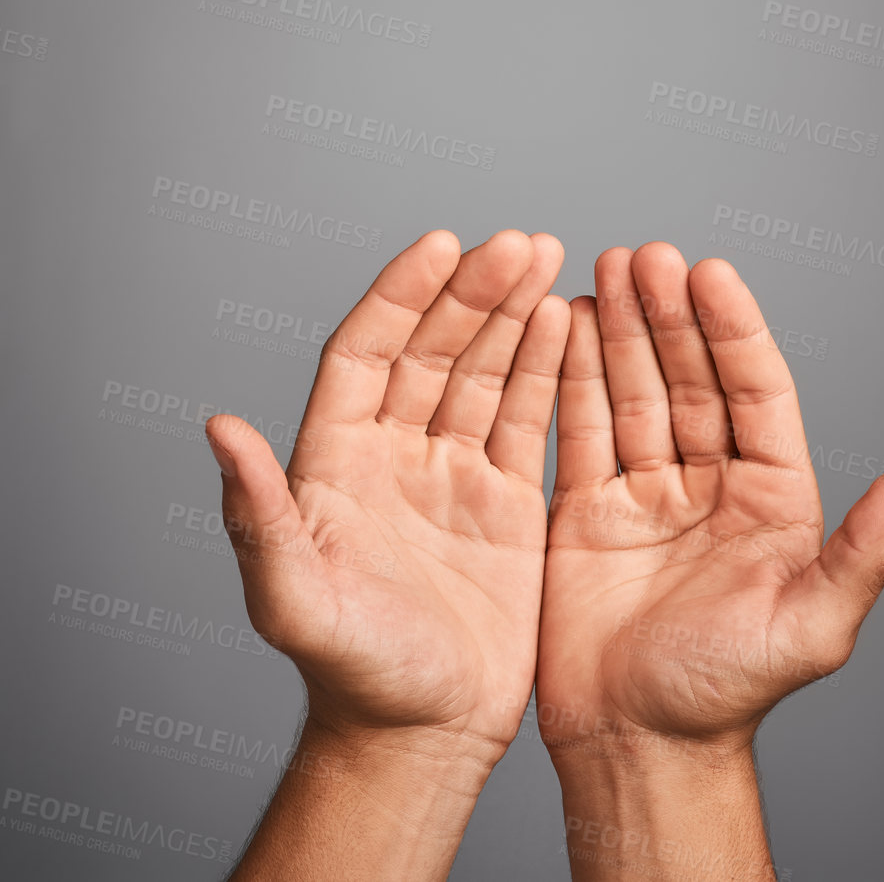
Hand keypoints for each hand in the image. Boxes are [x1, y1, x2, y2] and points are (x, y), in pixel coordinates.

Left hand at [205, 227, 569, 760]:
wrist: (421, 739)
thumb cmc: (349, 675)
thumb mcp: (293, 596)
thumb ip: (260, 512)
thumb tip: (218, 426)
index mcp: (336, 460)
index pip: (367, 352)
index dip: (400, 294)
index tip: (440, 244)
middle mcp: (393, 452)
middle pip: (433, 347)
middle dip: (474, 290)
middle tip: (520, 243)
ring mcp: (451, 472)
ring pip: (482, 369)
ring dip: (513, 311)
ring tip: (550, 256)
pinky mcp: (505, 500)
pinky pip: (527, 417)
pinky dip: (546, 367)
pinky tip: (565, 321)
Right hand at [538, 242, 883, 757]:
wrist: (638, 747)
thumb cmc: (729, 694)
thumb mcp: (812, 625)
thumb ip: (865, 550)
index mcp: (772, 496)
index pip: (755, 392)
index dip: (732, 330)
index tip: (709, 272)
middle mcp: (710, 480)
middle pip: (688, 377)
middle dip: (666, 313)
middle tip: (642, 254)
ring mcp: (646, 490)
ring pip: (633, 390)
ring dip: (619, 329)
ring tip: (602, 268)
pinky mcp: (586, 508)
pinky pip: (578, 428)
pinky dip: (569, 375)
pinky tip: (562, 323)